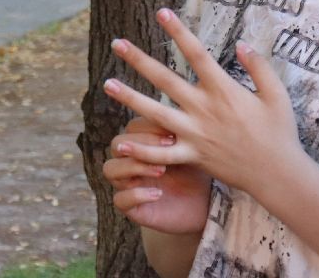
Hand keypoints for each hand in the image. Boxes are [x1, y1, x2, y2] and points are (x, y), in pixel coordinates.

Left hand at [103, 8, 302, 199]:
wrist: (277, 174)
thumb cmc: (279, 132)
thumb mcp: (277, 94)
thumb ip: (259, 67)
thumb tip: (242, 43)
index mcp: (223, 90)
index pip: (196, 54)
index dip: (178, 31)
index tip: (161, 12)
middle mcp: (204, 109)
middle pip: (165, 79)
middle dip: (139, 60)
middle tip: (117, 43)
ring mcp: (195, 133)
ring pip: (155, 113)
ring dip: (130, 98)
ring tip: (107, 84)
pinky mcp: (193, 155)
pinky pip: (162, 154)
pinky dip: (140, 150)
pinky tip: (120, 143)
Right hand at [103, 116, 210, 234]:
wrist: (207, 204)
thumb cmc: (197, 171)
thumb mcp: (189, 148)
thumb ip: (178, 131)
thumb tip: (177, 110)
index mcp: (141, 143)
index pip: (131, 127)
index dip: (148, 128)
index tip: (172, 132)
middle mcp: (130, 161)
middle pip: (117, 145)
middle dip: (141, 144)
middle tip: (168, 147)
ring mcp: (128, 184)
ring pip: (110, 169)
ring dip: (134, 167)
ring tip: (162, 170)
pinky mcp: (133, 208)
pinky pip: (119, 200)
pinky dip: (136, 195)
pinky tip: (158, 194)